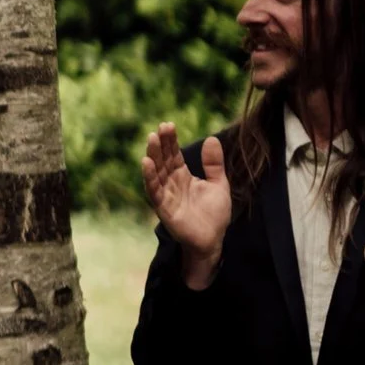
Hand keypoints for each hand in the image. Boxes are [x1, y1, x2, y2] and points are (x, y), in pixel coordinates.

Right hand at [144, 120, 231, 288]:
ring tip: (151, 139)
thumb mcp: (218, 184)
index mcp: (182, 176)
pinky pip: (154, 191)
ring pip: (156, 173)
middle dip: (161, 144)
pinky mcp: (164, 209)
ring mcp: (166, 196)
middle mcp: (171, 184)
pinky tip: (146, 163)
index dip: (170, 140)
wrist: (213, 240)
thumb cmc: (214, 214)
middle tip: (160, 128)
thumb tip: (211, 138)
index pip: (173, 154)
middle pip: (163, 160)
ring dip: (152, 156)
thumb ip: (214, 164)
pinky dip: (149, 178)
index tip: (168, 125)